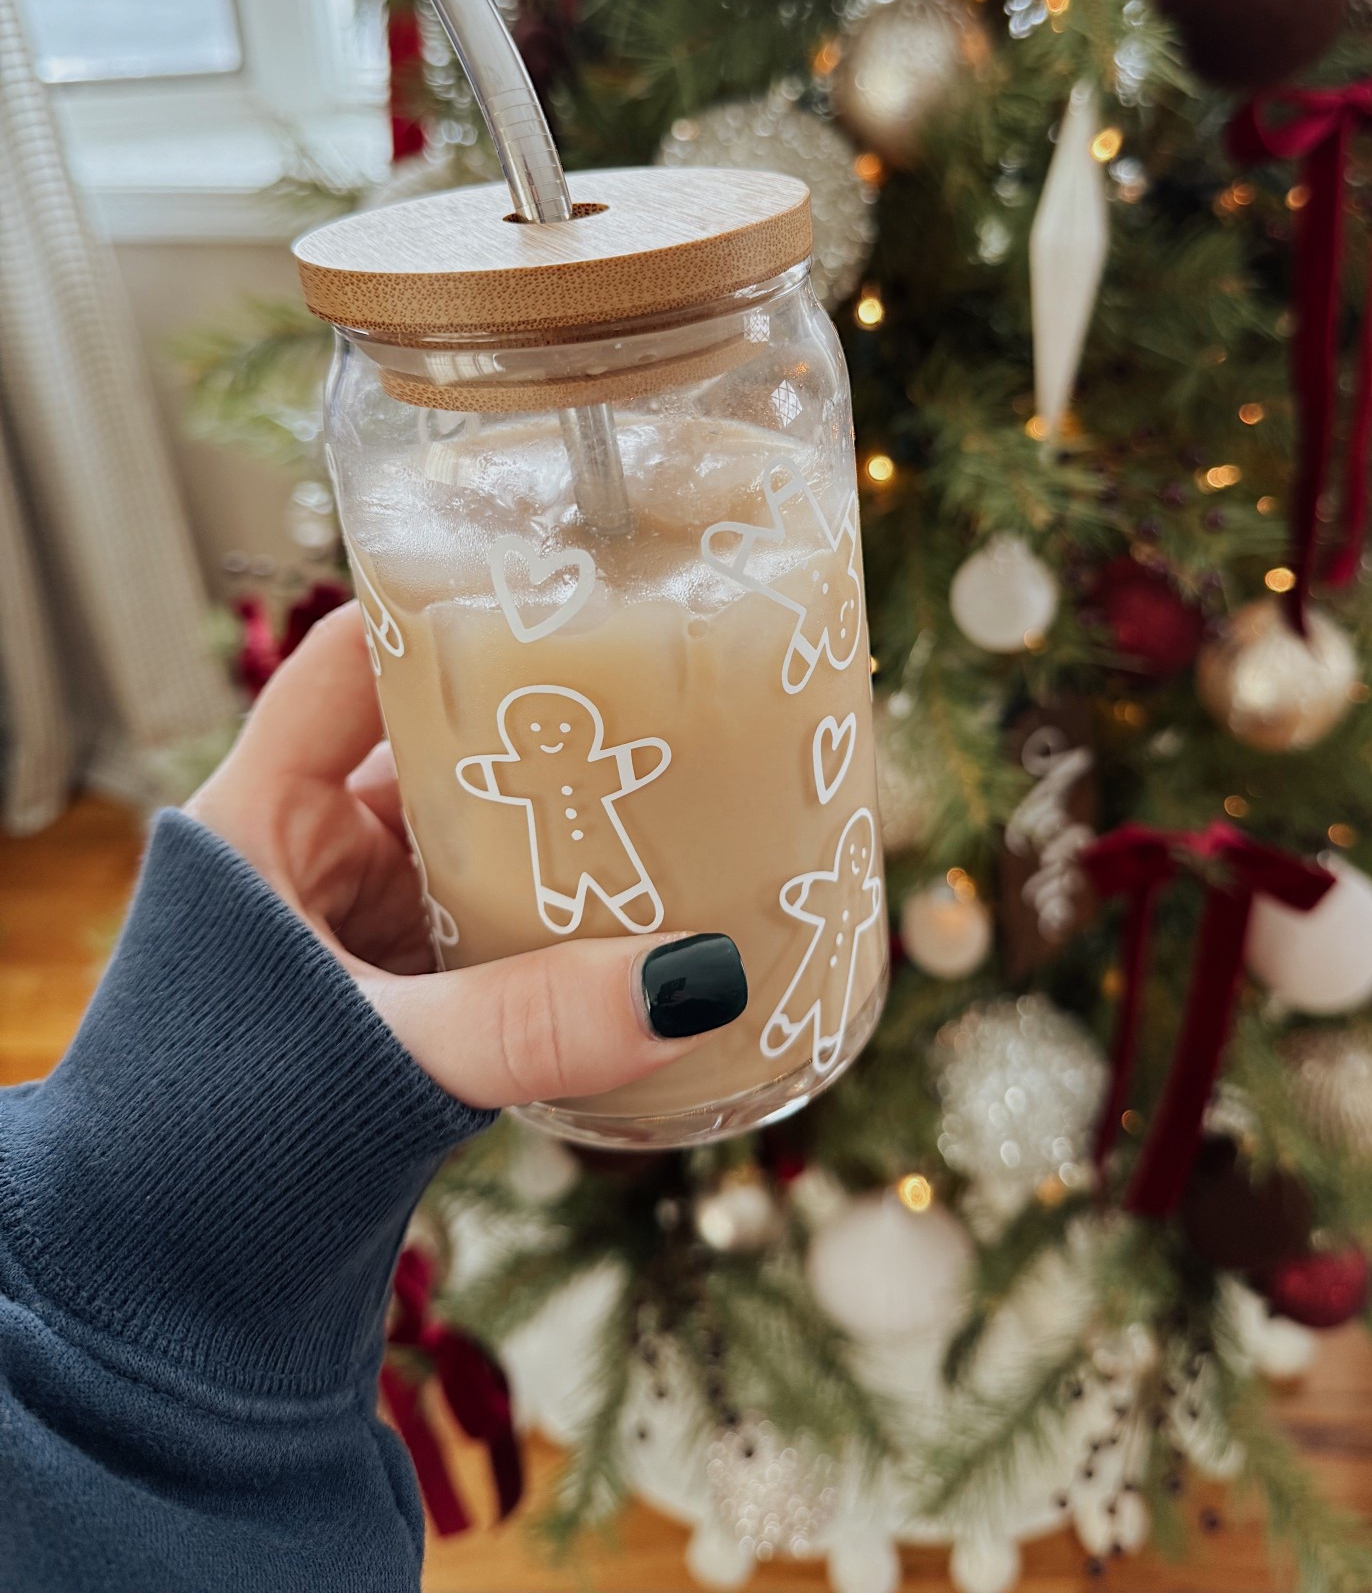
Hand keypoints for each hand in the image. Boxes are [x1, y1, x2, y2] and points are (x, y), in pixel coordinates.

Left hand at [185, 603, 745, 1108]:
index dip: (449, 610)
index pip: (357, 662)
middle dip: (543, 726)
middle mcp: (312, 849)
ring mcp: (360, 919)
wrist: (173, 1291)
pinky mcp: (405, 989)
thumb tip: (695, 980)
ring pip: (478, 838)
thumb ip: (532, 1023)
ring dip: (561, 832)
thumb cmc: (214, 1148)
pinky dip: (558, 916)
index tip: (564, 584)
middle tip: (665, 697)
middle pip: (441, 745)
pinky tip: (644, 915)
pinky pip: (494, 922)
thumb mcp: (380, 1061)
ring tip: (679, 796)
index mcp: (261, 818)